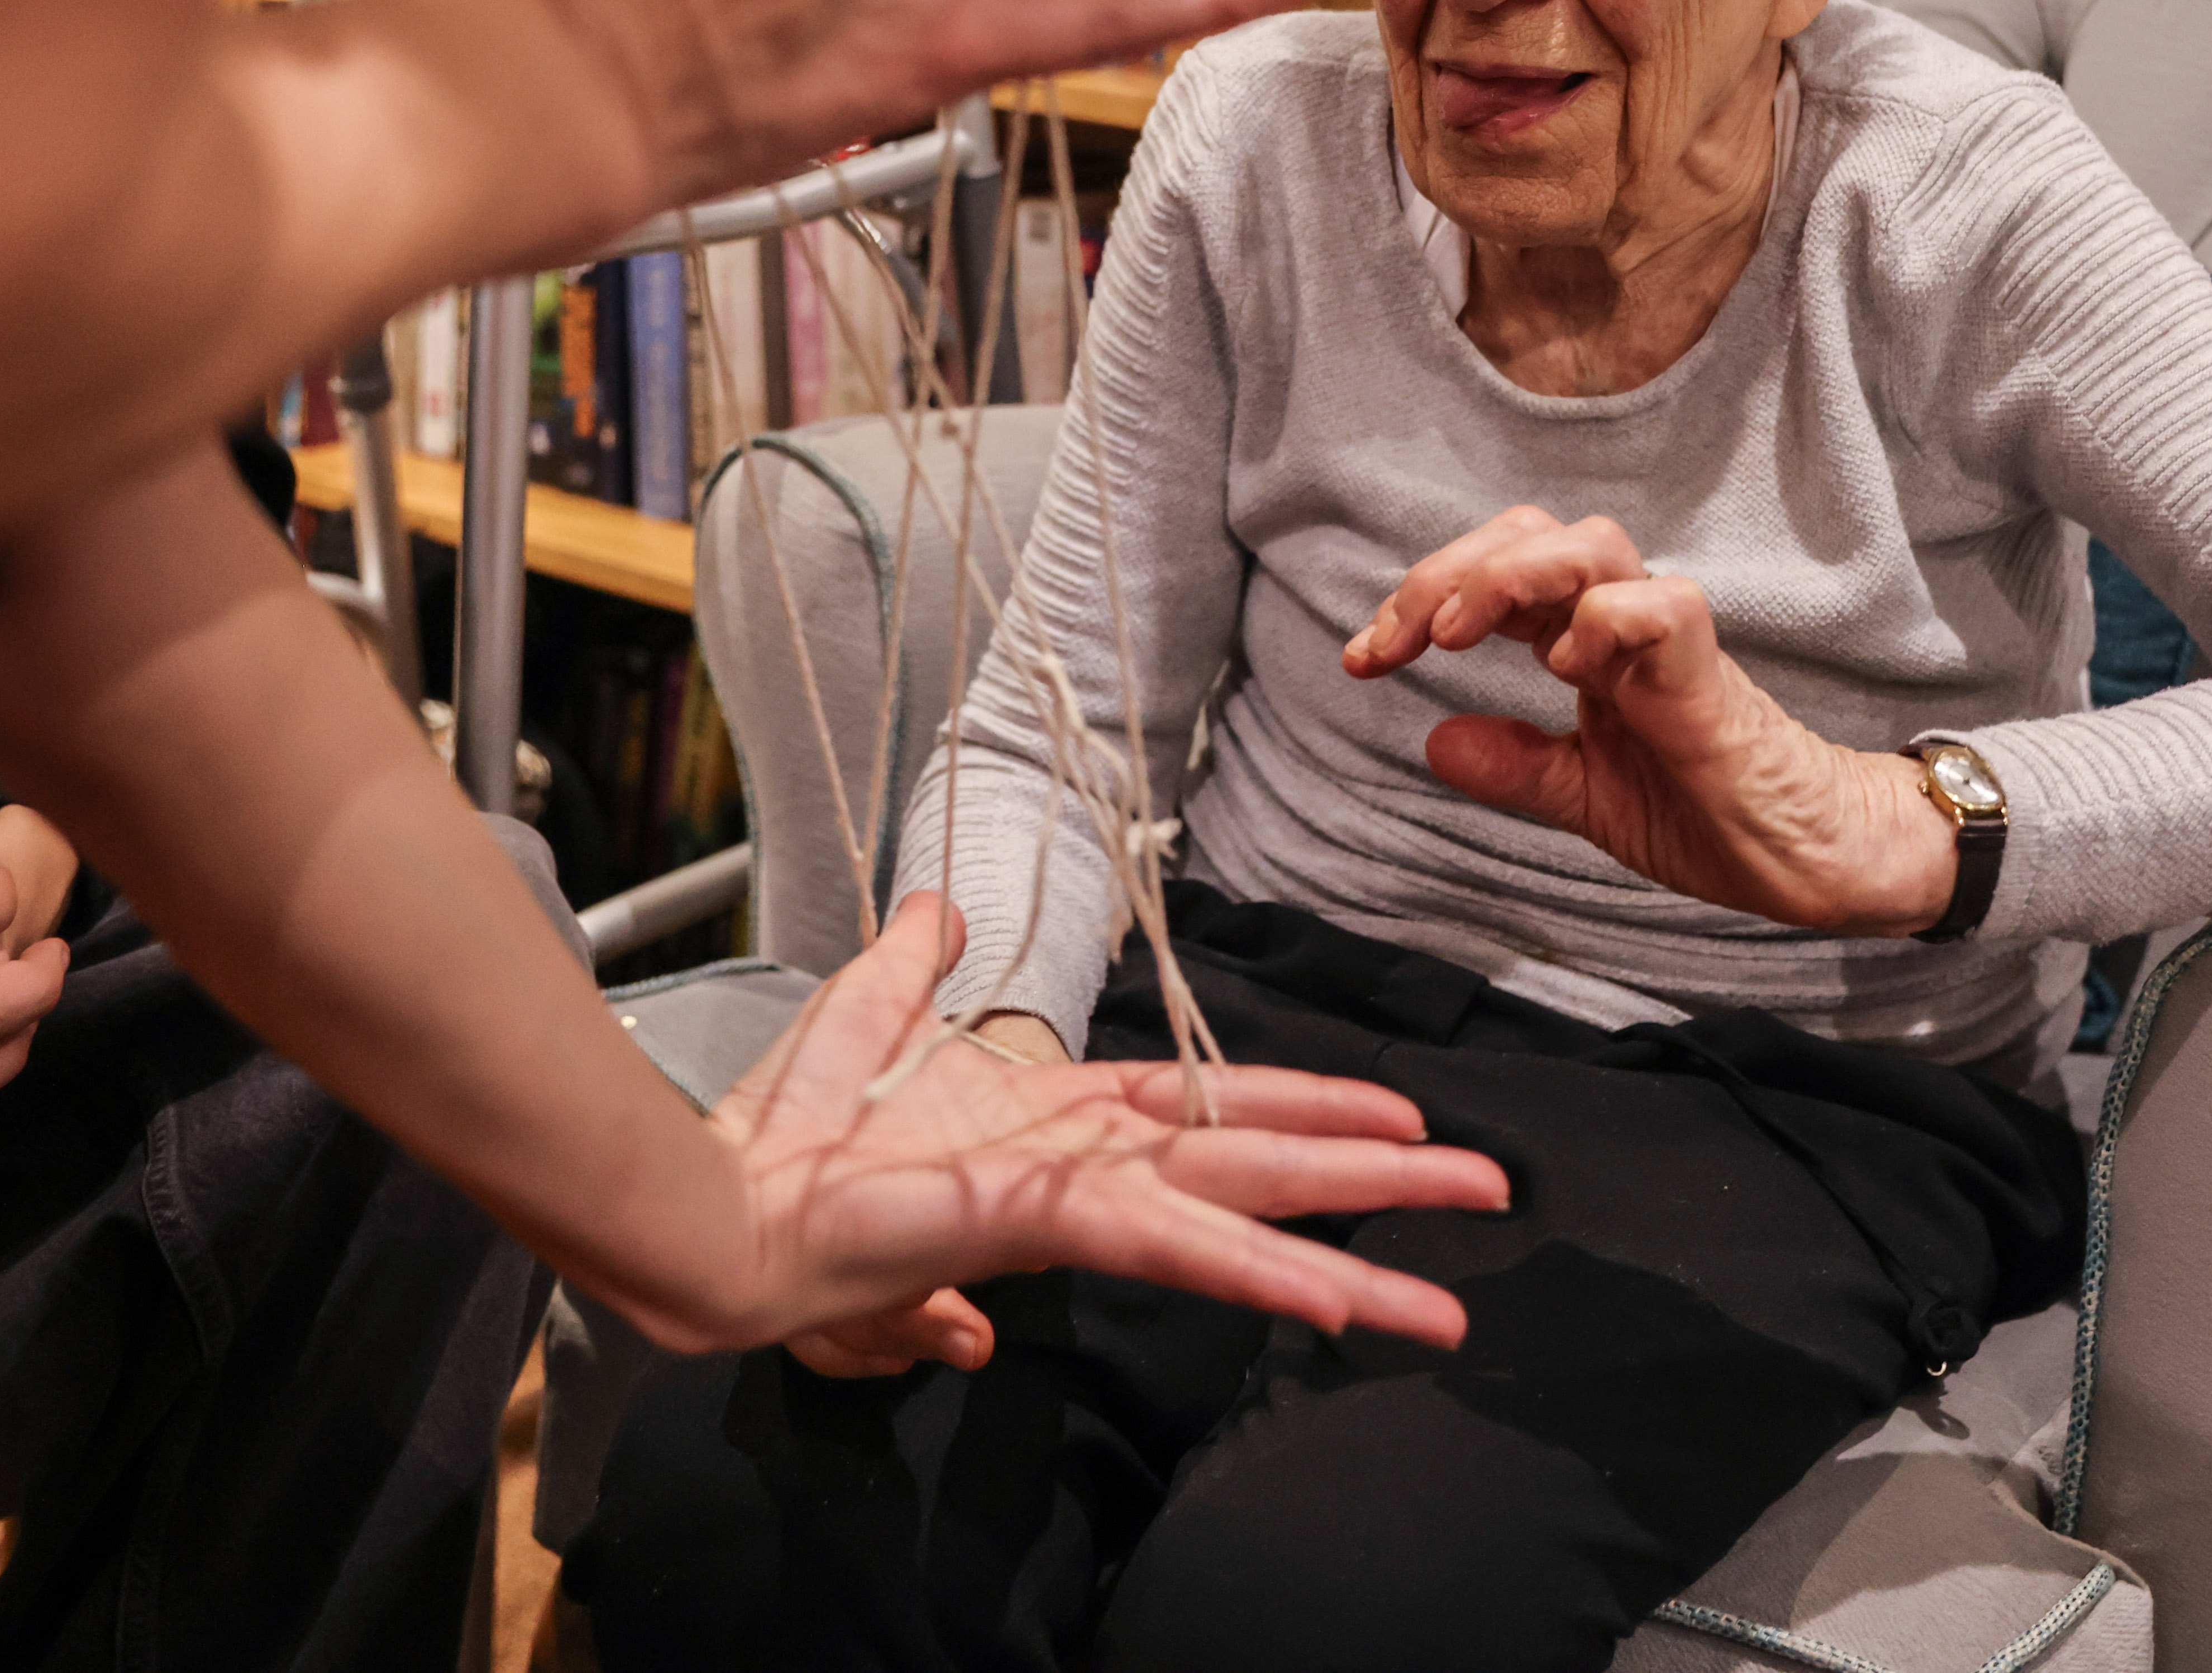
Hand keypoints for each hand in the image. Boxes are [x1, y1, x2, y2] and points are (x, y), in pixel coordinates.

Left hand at [682, 894, 1505, 1365]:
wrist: (727, 1200)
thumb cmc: (790, 1131)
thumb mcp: (870, 1013)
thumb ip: (912, 965)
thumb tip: (940, 907)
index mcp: (1067, 1121)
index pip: (1217, 1112)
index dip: (1307, 1111)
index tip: (1395, 1119)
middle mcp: (1096, 1165)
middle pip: (1266, 1165)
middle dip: (1378, 1180)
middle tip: (1484, 1192)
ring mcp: (1087, 1200)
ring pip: (1250, 1222)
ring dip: (1357, 1254)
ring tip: (1448, 1302)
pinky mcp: (1060, 1224)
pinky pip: (1183, 1252)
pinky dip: (1265, 1277)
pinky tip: (1341, 1303)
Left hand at [1350, 507, 1958, 936]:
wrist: (1802, 857)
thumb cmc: (1709, 814)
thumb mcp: (1587, 798)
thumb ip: (1518, 768)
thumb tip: (1434, 743)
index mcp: (1585, 646)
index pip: (1494, 579)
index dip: (1419, 602)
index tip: (1362, 659)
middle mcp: (1620, 626)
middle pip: (1533, 534)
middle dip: (1446, 570)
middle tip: (1393, 640)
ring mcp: (1667, 641)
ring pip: (1594, 546)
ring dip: (1511, 574)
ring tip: (1457, 632)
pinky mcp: (1709, 673)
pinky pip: (1664, 606)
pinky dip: (1606, 619)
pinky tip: (1566, 665)